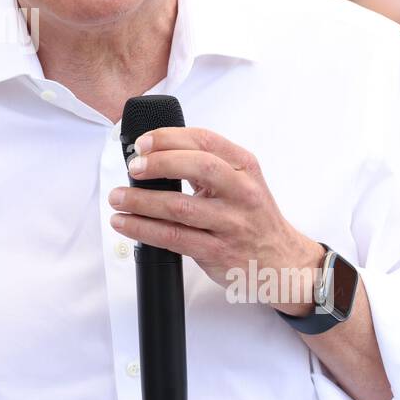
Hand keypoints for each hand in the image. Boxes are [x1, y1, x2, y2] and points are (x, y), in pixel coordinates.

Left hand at [107, 127, 323, 314]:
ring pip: (180, 207)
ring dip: (140, 201)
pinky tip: (126, 223)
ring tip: (117, 198)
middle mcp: (242, 193)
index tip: (143, 142)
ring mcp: (231, 224)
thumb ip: (206, 166)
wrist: (282, 262)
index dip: (169, 138)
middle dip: (158, 163)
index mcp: (244, 167)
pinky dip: (144, 229)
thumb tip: (152, 155)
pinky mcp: (218, 252)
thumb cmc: (253, 217)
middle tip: (133, 167)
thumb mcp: (241, 181)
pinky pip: (174, 238)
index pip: (205, 141)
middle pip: (198, 167)